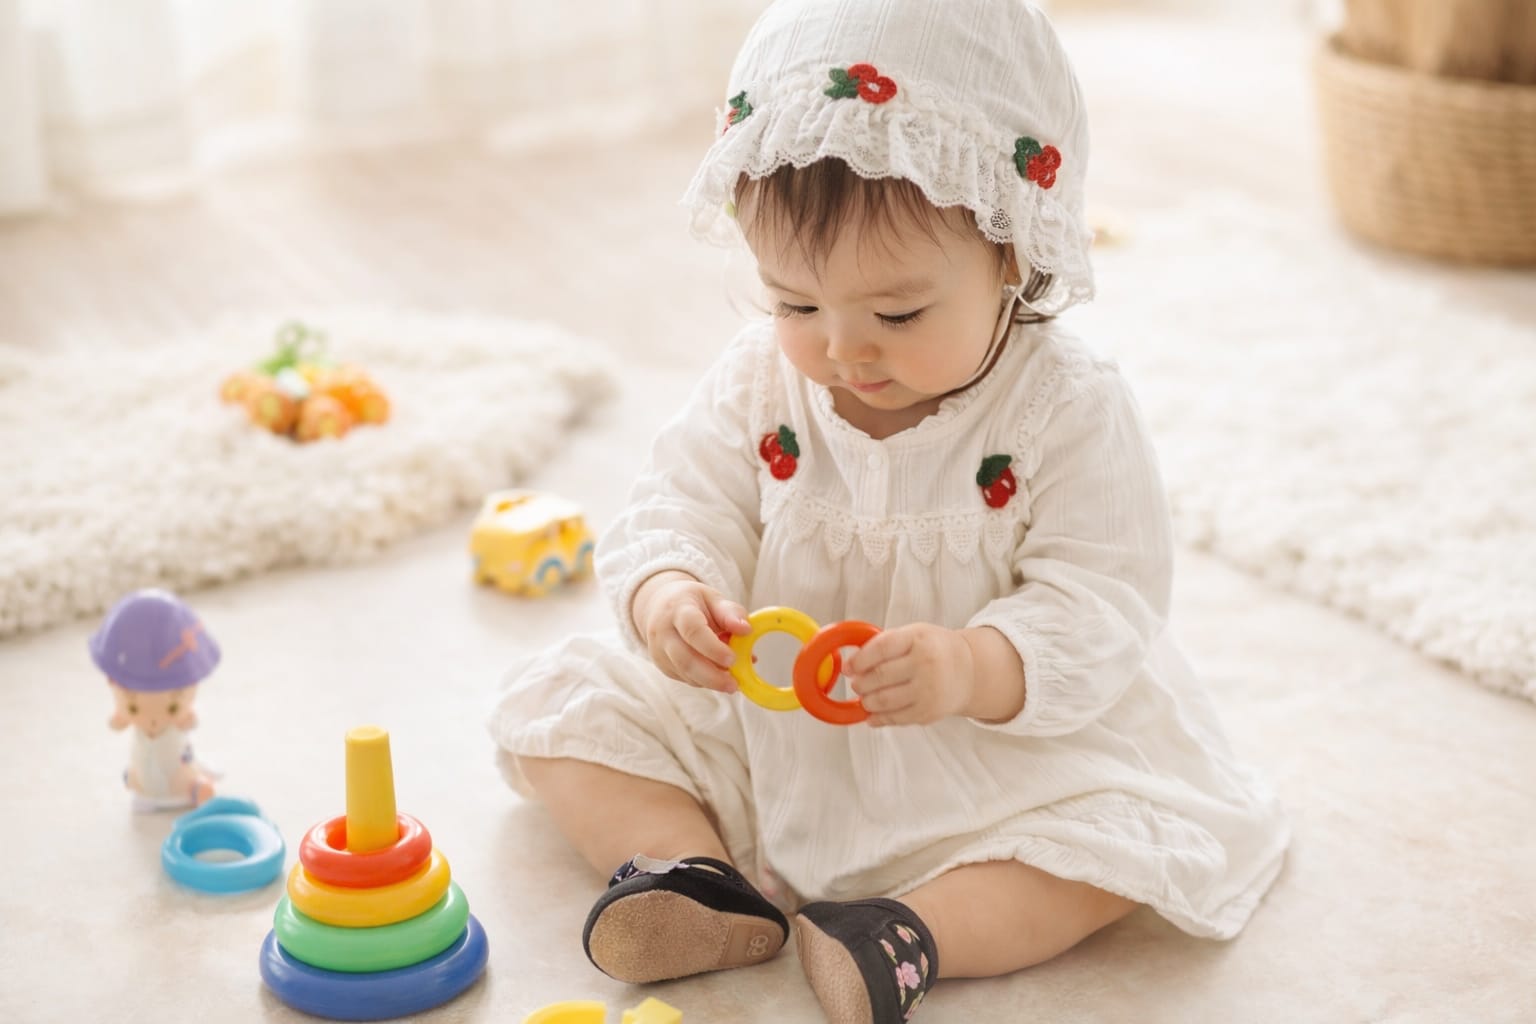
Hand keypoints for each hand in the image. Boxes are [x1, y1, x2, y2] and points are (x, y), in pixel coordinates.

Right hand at [633, 571, 750, 693]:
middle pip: (685, 660)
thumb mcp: (712, 598)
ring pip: (685, 673)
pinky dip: (704, 681)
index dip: (713, 648)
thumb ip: (730, 613)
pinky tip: (718, 675)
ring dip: (710, 681)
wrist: (658, 605)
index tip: (733, 659)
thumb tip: (746, 630)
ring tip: (731, 680)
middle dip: (712, 676)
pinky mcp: (662, 665)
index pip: (693, 631)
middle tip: (734, 684)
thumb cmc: (691, 601)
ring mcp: (659, 651)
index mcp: (678, 609)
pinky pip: (684, 678)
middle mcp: (663, 631)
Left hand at [843, 623, 975, 726]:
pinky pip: (895, 718)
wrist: (968, 671)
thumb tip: (851, 665)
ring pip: (883, 701)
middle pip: (879, 677)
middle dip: (860, 683)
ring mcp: (928, 690)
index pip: (880, 649)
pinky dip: (878, 718)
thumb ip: (883, 644)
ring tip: (865, 697)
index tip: (848, 667)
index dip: (858, 660)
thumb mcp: (913, 635)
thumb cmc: (932, 649)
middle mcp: (925, 664)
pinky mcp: (928, 712)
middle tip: (856, 684)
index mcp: (918, 639)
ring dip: (866, 702)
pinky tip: (872, 714)